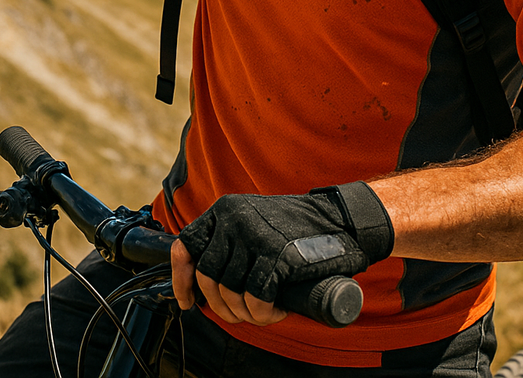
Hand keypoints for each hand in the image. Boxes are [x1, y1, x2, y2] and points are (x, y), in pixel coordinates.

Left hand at [171, 183, 392, 325]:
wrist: (340, 220)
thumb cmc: (297, 230)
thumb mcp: (253, 223)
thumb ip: (229, 243)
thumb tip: (203, 286)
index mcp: (225, 209)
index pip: (185, 244)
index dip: (182, 279)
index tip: (189, 302)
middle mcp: (234, 217)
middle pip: (208, 276)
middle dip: (220, 305)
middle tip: (239, 314)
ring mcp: (256, 234)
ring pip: (230, 290)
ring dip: (244, 312)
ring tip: (262, 312)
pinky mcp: (279, 253)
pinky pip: (256, 297)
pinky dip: (263, 312)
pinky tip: (276, 310)